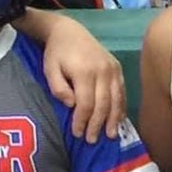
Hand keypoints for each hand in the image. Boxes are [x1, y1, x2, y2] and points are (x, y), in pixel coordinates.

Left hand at [40, 17, 124, 141]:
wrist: (70, 31)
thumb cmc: (57, 53)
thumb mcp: (50, 69)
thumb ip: (58, 88)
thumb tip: (71, 105)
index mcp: (84, 71)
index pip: (86, 103)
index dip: (82, 121)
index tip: (77, 134)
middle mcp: (102, 71)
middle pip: (102, 104)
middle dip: (97, 124)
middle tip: (92, 140)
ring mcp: (113, 69)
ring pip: (116, 100)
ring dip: (113, 120)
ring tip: (110, 136)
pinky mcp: (118, 68)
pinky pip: (122, 91)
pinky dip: (121, 107)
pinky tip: (119, 120)